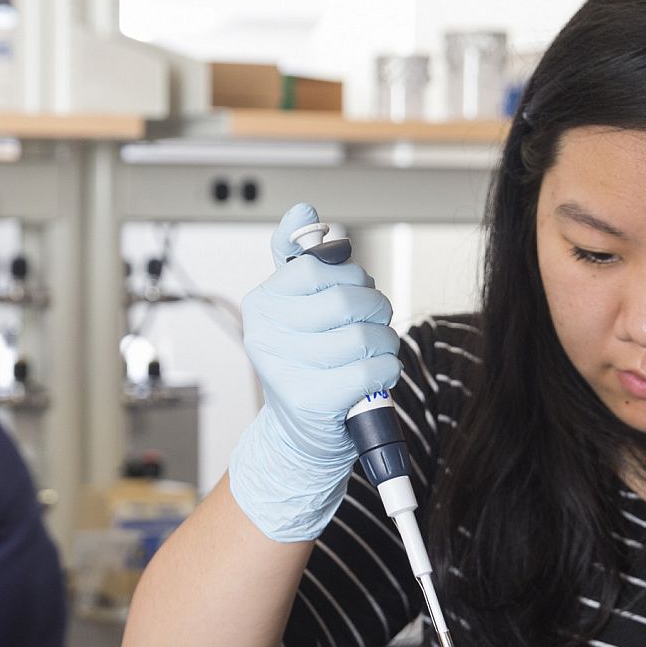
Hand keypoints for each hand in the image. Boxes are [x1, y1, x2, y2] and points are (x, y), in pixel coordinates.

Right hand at [228, 203, 400, 542]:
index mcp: (261, 303)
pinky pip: (370, 369)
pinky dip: (384, 373)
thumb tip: (303, 210)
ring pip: (363, 335)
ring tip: (373, 356)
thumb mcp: (297, 309)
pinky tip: (373, 379)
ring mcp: (283, 368)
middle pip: (344, 298)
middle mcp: (263, 334)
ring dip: (384, 345)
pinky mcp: (309, 400)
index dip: (349, 278)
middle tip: (370, 328)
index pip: (317, 266)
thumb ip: (298, 257)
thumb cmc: (307, 366)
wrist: (301, 436)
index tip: (349, 296)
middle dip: (373, 311)